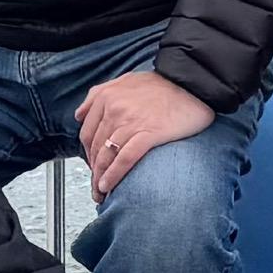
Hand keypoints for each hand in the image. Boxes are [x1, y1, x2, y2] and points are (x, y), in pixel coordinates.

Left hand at [75, 69, 215, 196]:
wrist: (194, 85)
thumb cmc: (163, 84)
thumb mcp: (126, 80)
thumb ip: (99, 94)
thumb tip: (79, 115)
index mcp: (107, 97)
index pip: (87, 133)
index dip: (87, 154)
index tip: (92, 166)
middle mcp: (115, 109)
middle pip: (95, 148)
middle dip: (93, 171)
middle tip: (95, 185)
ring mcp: (131, 122)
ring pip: (106, 156)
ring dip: (99, 178)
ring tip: (100, 193)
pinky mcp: (149, 133)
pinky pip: (124, 159)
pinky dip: (113, 175)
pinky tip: (108, 186)